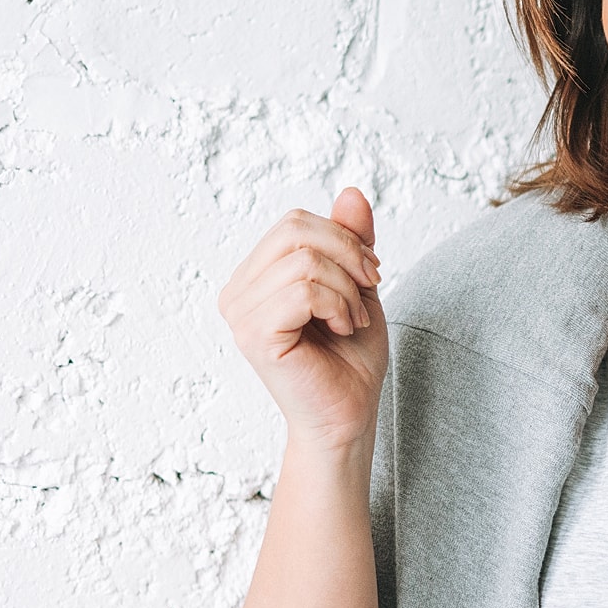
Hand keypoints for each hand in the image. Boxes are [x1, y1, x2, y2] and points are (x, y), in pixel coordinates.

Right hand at [218, 187, 387, 452]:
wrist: (349, 416)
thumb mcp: (357, 285)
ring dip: (346, 289)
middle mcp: (237, 293)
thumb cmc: (349, 358)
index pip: (294, 223)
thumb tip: (353, 191)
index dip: (342, 238)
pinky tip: (340, 329)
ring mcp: (240, 314)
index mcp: (254, 277)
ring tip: (350, 320)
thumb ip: (351, 240)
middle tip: (368, 290)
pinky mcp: (255, 335)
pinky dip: (336, 306)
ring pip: (304, 261)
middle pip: (296, 230)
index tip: (370, 274)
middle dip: (347, 255)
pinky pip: (303, 291)